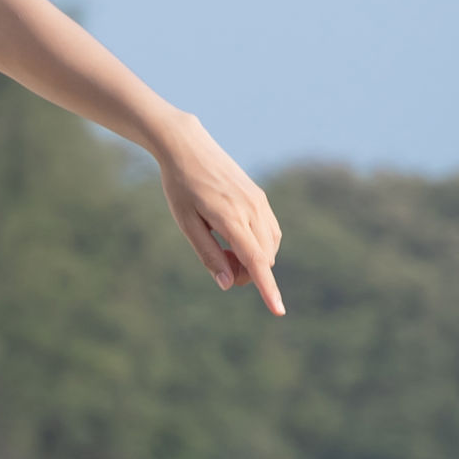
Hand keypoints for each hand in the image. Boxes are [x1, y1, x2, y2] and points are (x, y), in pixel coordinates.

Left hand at [155, 118, 285, 314]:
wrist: (188, 147)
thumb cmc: (180, 187)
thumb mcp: (186, 222)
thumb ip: (208, 253)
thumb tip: (227, 283)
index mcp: (230, 217)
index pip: (255, 261)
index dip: (266, 289)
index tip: (278, 311)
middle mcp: (252, 209)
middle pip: (262, 259)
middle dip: (246, 272)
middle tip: (218, 262)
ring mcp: (260, 202)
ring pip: (269, 247)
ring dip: (252, 258)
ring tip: (221, 245)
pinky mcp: (261, 198)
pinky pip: (270, 232)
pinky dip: (257, 244)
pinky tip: (234, 237)